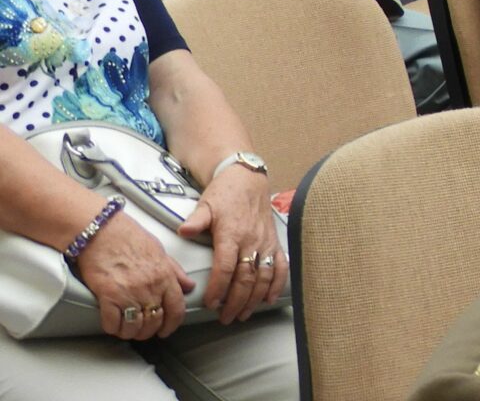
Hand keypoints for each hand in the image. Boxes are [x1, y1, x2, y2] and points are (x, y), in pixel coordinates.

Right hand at [77, 205, 192, 339]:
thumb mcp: (159, 251)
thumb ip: (174, 271)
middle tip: (142, 329)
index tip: (166, 330)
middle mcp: (150, 287)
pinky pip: (113, 324)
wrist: (102, 231)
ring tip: (127, 328)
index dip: (172, 324)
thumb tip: (188, 286)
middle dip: (149, 331)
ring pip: (134, 327)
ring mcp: (129, 293)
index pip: (177, 308)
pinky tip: (112, 323)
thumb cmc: (128, 238)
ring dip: (130, 332)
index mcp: (165, 275)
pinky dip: (113, 328)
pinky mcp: (108, 297)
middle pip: (154, 321)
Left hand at [176, 166, 282, 325]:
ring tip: (243, 313)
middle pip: (246, 277)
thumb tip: (184, 231)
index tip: (211, 304)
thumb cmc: (225, 193)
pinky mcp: (274, 241)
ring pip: (263, 276)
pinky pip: (280, 265)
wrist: (248, 178)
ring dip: (254, 297)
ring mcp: (265, 242)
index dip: (219, 288)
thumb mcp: (206, 204)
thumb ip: (196, 220)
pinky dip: (278, 283)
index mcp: (232, 234)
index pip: (226, 267)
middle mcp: (251, 240)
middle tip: (226, 317)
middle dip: (236, 301)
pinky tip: (270, 298)